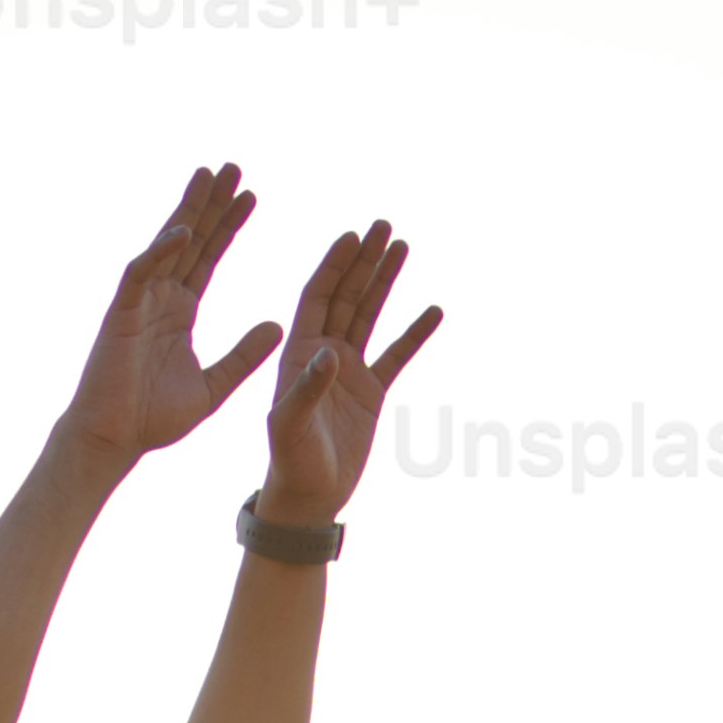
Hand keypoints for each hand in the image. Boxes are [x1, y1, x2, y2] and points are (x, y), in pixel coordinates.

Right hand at [62, 165, 278, 468]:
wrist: (114, 441)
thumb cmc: (154, 419)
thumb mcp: (214, 385)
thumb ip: (243, 356)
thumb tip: (278, 326)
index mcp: (180, 310)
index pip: (208, 256)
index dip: (228, 226)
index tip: (251, 197)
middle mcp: (159, 298)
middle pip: (190, 240)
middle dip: (210, 203)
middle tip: (232, 167)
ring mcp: (138, 302)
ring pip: (166, 245)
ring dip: (187, 210)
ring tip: (208, 175)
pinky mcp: (120, 315)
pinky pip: (140, 275)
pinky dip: (160, 253)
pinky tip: (183, 231)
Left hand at [259, 218, 442, 532]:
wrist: (309, 497)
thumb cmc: (290, 462)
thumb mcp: (290, 426)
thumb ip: (307, 390)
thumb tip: (331, 354)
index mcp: (298, 353)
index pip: (316, 298)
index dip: (333, 266)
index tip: (351, 236)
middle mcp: (323, 354)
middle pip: (346, 296)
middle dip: (363, 261)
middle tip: (383, 225)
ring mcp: (349, 371)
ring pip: (370, 316)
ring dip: (385, 282)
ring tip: (402, 246)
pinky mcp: (372, 392)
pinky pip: (397, 355)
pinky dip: (414, 333)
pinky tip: (433, 309)